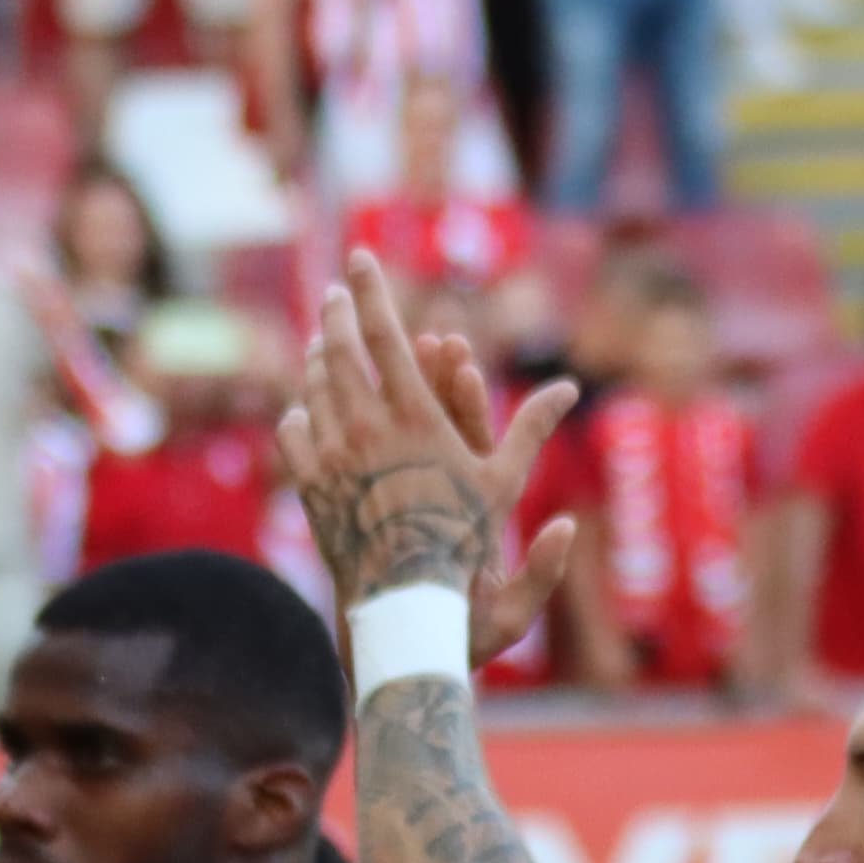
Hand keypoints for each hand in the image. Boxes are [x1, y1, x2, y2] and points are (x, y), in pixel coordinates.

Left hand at [269, 250, 578, 607]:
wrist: (406, 604)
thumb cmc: (464, 545)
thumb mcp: (503, 483)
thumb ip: (531, 430)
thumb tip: (569, 388)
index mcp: (412, 417)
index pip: (384, 336)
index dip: (371, 291)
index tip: (359, 258)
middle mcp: (365, 429)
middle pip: (339, 351)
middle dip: (337, 313)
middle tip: (335, 290)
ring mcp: (331, 456)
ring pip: (313, 388)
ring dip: (316, 357)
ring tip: (321, 340)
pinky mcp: (310, 487)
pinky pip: (294, 433)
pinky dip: (297, 412)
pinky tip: (301, 406)